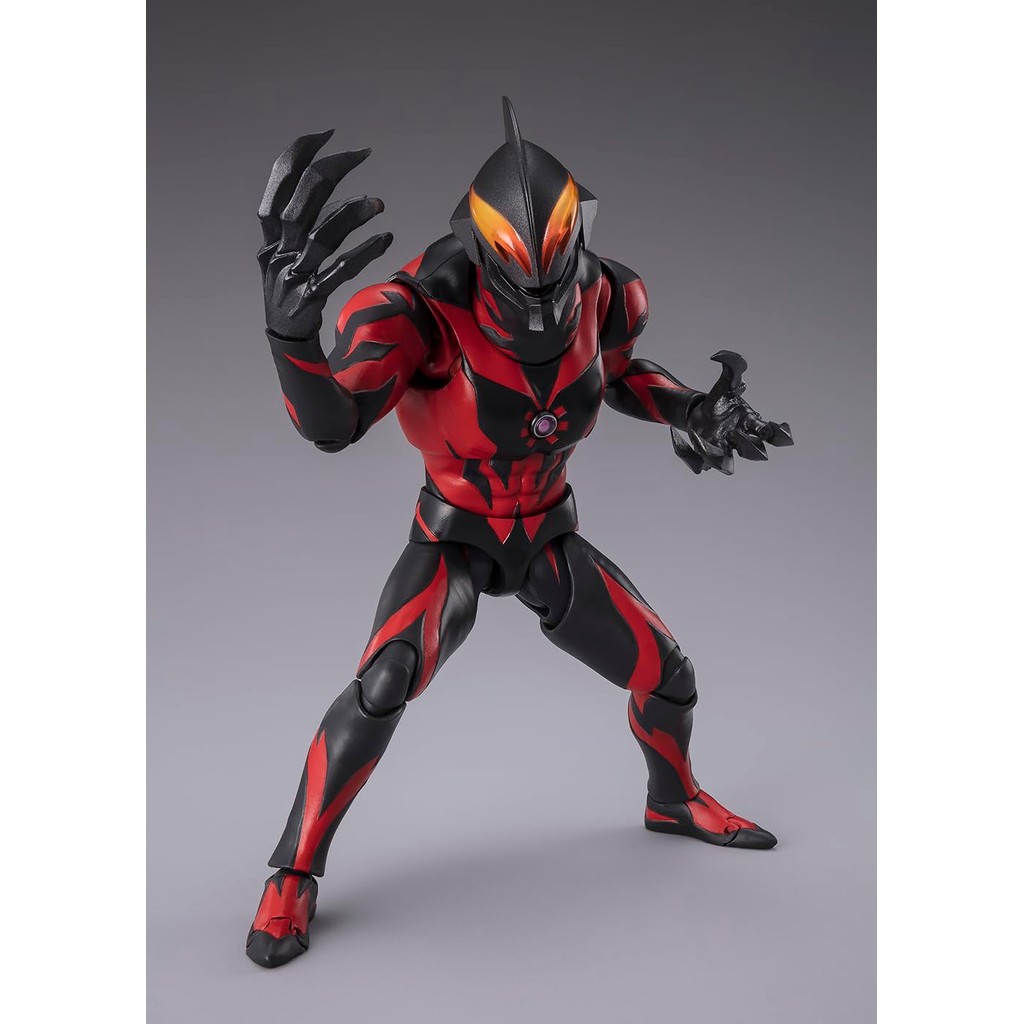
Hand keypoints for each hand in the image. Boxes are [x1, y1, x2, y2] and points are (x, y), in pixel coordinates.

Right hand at [258, 131, 393, 339]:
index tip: (327, 134)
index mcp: (270, 237)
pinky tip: (387, 238)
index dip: (300, 154)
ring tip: (379, 203)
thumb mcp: (289, 255)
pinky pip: (340, 270)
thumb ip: (307, 224)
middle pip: (302, 200)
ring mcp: (293, 276)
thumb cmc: (293, 292)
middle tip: (362, 154)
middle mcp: (278, 252)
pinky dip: (364, 252)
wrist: (287, 340)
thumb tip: (342, 195)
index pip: (279, 183)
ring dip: (352, 214)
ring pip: (322, 235)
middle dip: (332, 170)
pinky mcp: (311, 298)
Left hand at [671, 351, 792, 474]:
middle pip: (753, 451)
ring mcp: (723, 449)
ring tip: (718, 456)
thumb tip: (721, 355)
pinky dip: (699, 460)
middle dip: (750, 447)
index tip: (776, 429)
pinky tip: (694, 457)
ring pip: (728, 463)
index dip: (779, 435)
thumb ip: (731, 368)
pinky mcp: (706, 455)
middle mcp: (741, 440)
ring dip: (722, 460)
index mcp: (751, 424)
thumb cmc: (720, 401)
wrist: (699, 413)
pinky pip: (704, 464)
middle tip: (736, 434)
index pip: (771, 433)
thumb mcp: (726, 384)